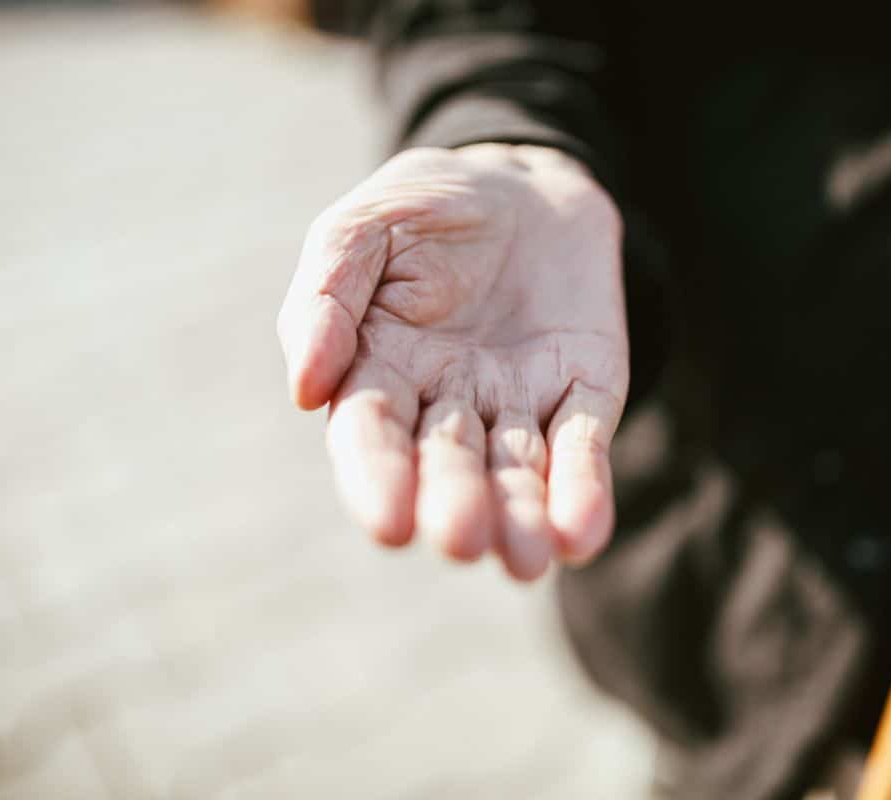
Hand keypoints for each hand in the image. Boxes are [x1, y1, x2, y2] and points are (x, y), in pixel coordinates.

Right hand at [278, 144, 627, 579]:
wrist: (523, 181)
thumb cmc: (426, 207)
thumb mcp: (362, 227)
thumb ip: (327, 296)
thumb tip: (305, 389)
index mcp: (379, 369)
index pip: (371, 432)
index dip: (378, 477)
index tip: (389, 523)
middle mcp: (446, 403)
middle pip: (448, 462)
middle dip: (454, 502)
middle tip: (460, 540)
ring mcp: (518, 402)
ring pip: (516, 470)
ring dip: (521, 516)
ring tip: (527, 561)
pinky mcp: (585, 391)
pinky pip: (583, 444)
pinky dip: (583, 489)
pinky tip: (580, 536)